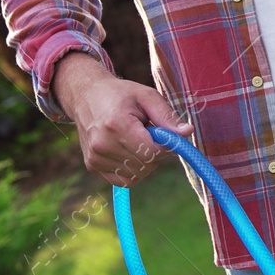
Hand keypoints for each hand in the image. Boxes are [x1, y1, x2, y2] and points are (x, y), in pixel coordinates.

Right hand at [53, 51, 193, 186]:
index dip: (165, 147)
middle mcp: (102, 145)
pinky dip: (133, 169)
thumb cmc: (121, 94)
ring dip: (145, 162)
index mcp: (117, 125)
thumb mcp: (147, 96)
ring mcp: (95, 158)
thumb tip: (188, 132)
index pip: (150, 152)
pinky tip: (129, 150)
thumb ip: (167, 117)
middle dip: (156, 153)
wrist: (86, 96)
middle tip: (150, 133)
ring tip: (137, 139)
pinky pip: (124, 180)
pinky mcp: (92, 166)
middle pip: (145, 165)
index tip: (165, 135)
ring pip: (136, 175)